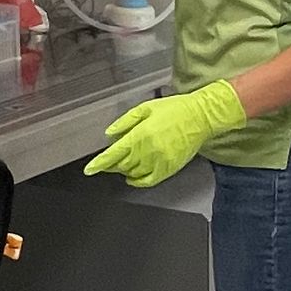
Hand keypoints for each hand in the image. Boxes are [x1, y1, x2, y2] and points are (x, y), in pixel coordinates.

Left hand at [84, 82, 244, 187]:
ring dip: (124, 170)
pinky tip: (132, 177)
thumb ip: (125, 122)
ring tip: (123, 163)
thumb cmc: (175, 110)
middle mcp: (148, 151)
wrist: (200, 117)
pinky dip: (137, 181)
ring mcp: (160, 162)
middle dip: (111, 165)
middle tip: (108, 160)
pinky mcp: (169, 169)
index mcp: (140, 135)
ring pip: (133, 174)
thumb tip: (110, 134)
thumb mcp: (146, 108)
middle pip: (122, 165)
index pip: (114, 154)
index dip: (99, 164)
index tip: (90, 169)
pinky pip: (148, 181)